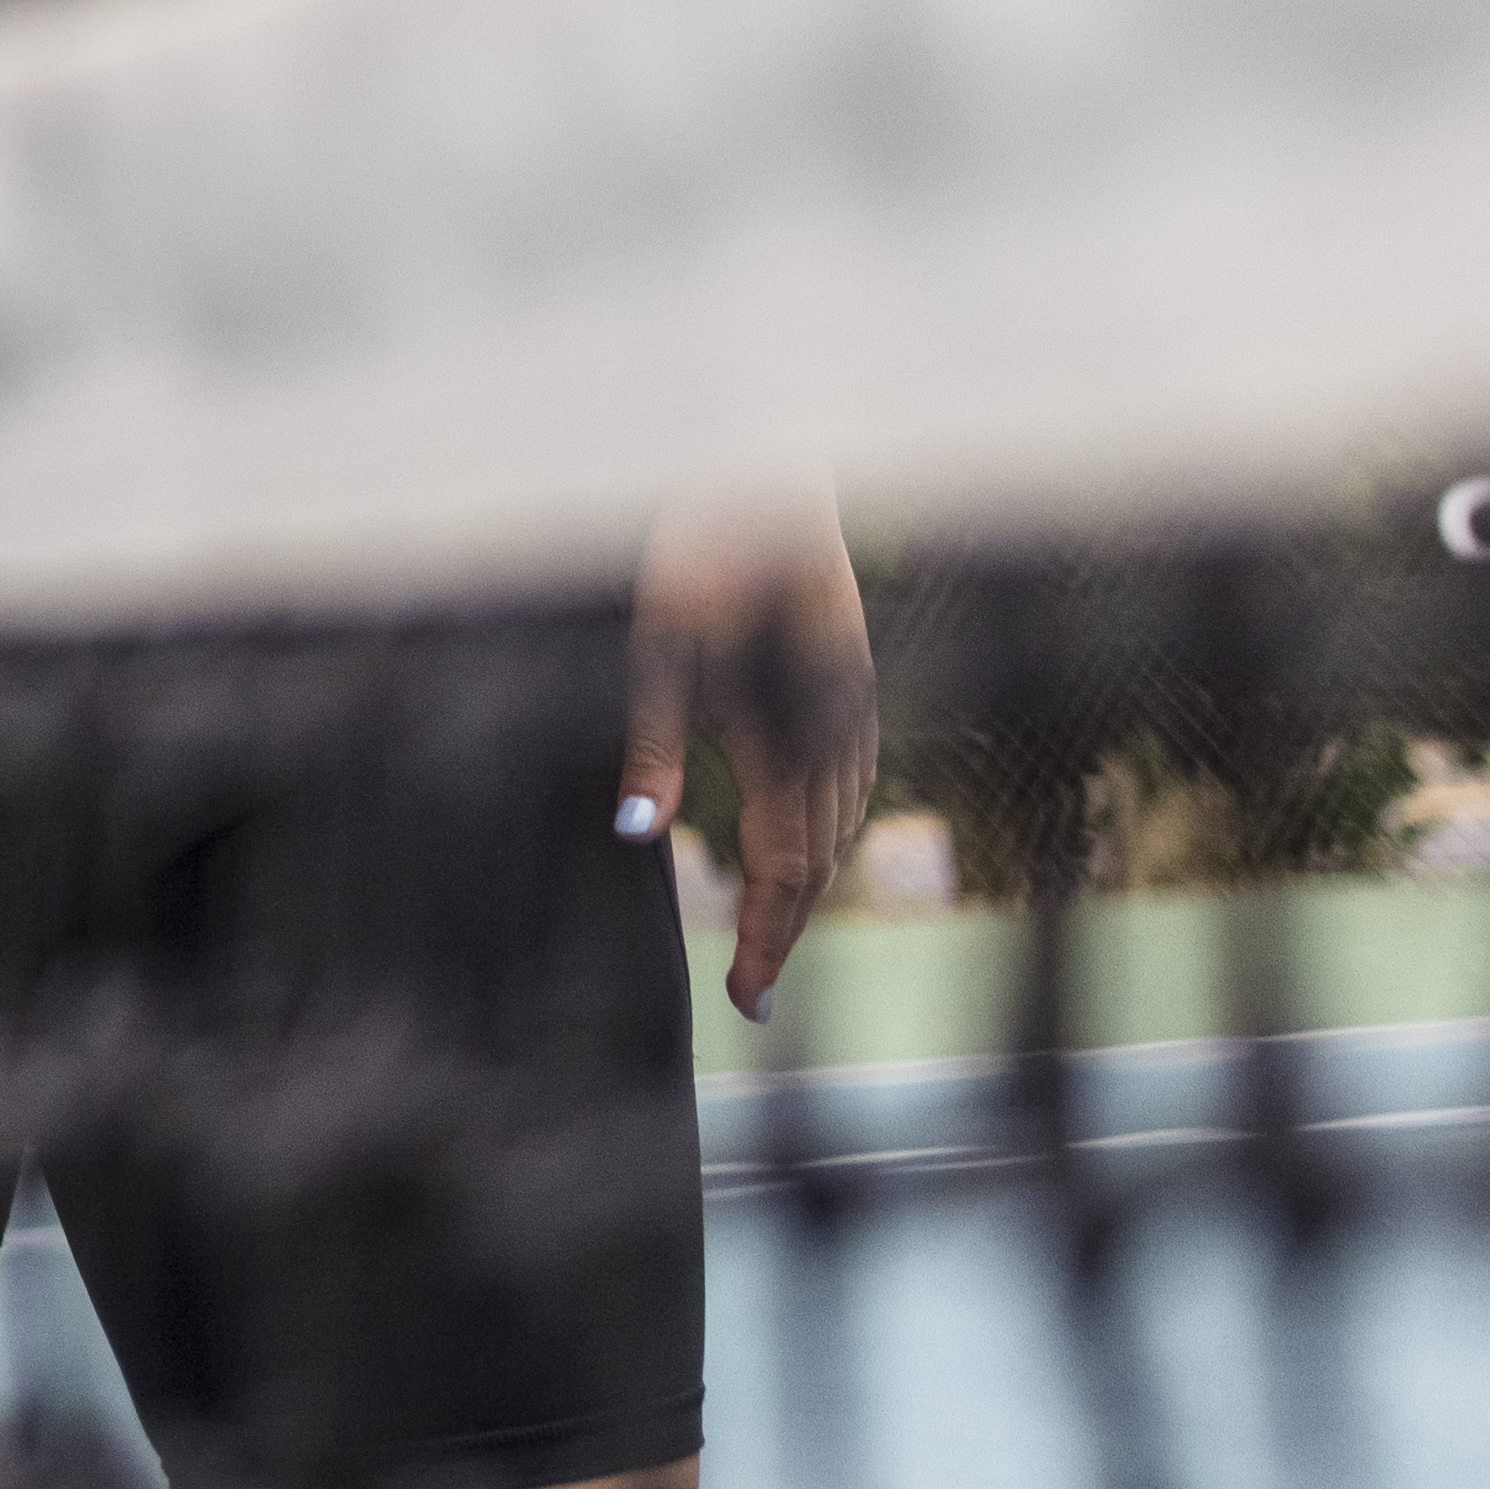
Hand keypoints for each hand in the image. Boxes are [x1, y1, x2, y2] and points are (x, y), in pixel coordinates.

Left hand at [625, 494, 877, 1020]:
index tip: (745, 1002)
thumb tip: (633, 836)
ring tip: (772, 934)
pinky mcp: (856, 686)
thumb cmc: (704, 560)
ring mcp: (855, 712)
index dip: (767, 944)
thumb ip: (652, 748)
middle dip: (786, 933)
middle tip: (753, 993)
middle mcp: (835, 738)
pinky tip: (808, 842)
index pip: (785, 874)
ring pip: (843, 830)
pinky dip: (830, 836)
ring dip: (808, 889)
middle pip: (818, 865)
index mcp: (788, 742)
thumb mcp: (658, 652)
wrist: (774, 486)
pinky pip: (854, 788)